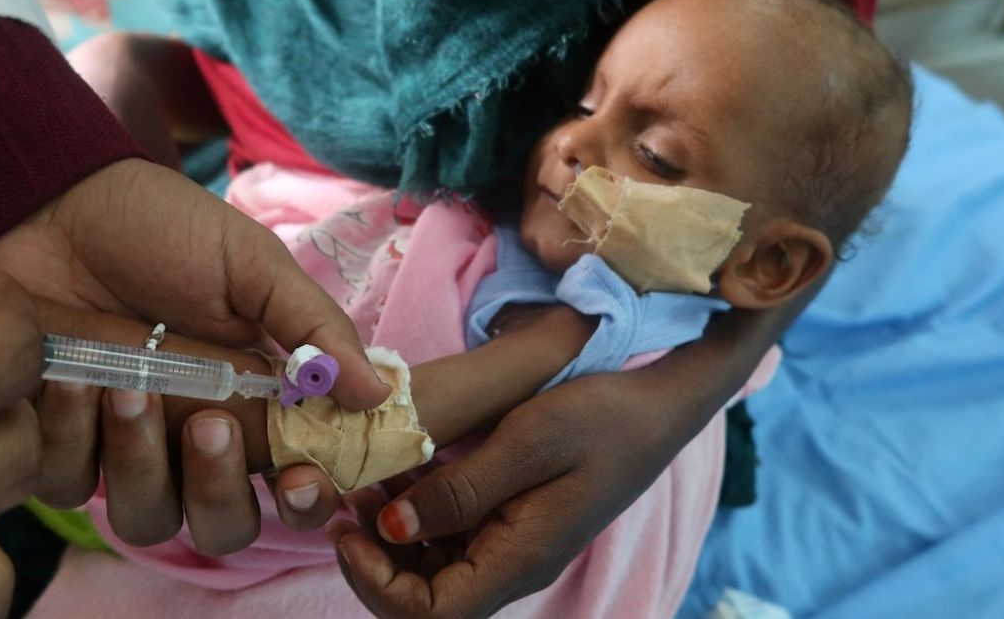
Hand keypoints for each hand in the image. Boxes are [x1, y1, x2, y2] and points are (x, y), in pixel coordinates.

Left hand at [0, 159, 386, 548]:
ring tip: (125, 389)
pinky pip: (66, 485)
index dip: (305, 500)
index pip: (296, 484)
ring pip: (146, 518)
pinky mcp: (59, 443)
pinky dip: (71, 440)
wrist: (59, 203)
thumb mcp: (254, 267)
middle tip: (208, 423)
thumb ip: (314, 329)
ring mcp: (127, 447)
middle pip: (222, 524)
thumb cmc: (166, 230)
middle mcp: (197, 440)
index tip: (299, 480)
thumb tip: (379, 394)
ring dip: (141, 461)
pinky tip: (72, 382)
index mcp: (258, 406)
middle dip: (218, 489)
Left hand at [328, 299, 817, 617]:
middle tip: (349, 496)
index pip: (430, 614)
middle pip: (425, 599)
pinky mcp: (513, 520)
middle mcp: (513, 564)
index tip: (346, 527)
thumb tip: (392, 529)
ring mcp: (513, 544)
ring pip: (433, 569)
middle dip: (375, 559)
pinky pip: (453, 536)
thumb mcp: (527, 441)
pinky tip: (405, 470)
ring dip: (393, 534)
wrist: (657, 405)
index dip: (375, 584)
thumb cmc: (601, 417)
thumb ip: (459, 491)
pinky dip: (418, 512)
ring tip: (371, 477)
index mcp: (519, 559)